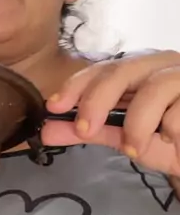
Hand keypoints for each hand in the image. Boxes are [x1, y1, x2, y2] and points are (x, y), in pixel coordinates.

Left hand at [42, 51, 179, 175]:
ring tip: (133, 148)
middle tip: (84, 130)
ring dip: (137, 125)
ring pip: (154, 90)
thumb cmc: (169, 140)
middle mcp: (162, 65)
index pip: (104, 68)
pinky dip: (171, 132)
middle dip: (97, 100)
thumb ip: (92, 131)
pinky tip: (174, 143)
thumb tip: (47, 129)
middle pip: (124, 70)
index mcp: (141, 71)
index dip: (77, 84)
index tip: (54, 107)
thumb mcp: (126, 137)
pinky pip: (179, 112)